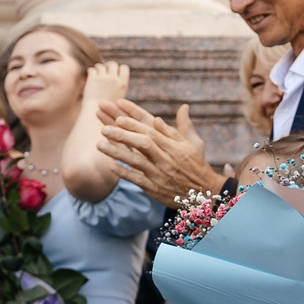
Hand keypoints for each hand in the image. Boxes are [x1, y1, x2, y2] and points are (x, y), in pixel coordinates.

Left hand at [82, 61, 131, 105]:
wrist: (96, 113)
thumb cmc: (108, 109)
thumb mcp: (119, 98)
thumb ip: (119, 87)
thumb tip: (117, 78)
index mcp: (123, 83)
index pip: (124, 68)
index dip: (119, 68)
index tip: (115, 72)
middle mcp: (114, 79)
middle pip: (112, 64)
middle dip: (108, 66)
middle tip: (104, 70)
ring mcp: (103, 78)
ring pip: (101, 65)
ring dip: (98, 68)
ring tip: (96, 72)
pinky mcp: (92, 79)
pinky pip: (92, 69)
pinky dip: (90, 71)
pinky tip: (90, 76)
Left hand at [95, 100, 224, 204]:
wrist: (204, 193)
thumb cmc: (195, 166)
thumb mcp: (193, 144)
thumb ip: (180, 128)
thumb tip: (175, 110)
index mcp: (173, 146)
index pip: (151, 132)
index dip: (134, 124)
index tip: (118, 117)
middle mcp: (165, 159)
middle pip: (142, 144)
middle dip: (122, 135)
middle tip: (104, 128)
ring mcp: (159, 174)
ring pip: (136, 161)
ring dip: (117, 152)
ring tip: (99, 144)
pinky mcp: (154, 189)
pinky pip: (137, 180)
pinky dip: (124, 173)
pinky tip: (110, 166)